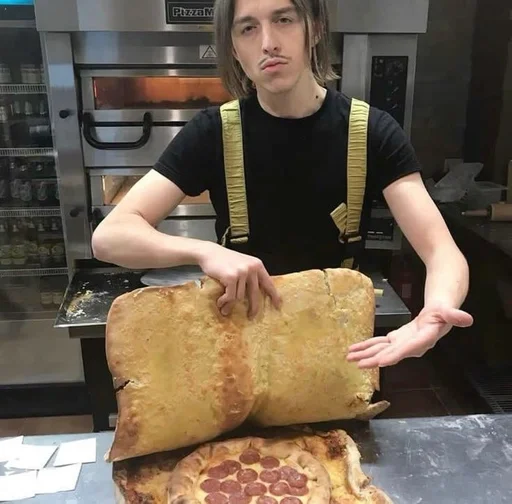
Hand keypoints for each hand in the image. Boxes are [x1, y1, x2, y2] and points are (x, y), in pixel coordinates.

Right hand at [197, 243, 280, 317]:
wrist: (209, 252)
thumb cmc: (225, 260)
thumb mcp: (242, 264)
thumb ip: (250, 276)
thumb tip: (254, 296)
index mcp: (257, 265)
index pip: (269, 283)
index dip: (274, 295)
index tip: (278, 305)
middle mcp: (252, 268)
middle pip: (255, 294)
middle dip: (254, 307)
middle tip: (251, 316)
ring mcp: (242, 272)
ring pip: (240, 296)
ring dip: (230, 303)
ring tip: (224, 306)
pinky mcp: (231, 277)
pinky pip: (230, 296)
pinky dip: (224, 301)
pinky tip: (220, 302)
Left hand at [346, 304, 473, 368]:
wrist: (439, 314)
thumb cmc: (443, 312)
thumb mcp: (448, 311)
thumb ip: (454, 315)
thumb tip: (467, 318)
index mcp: (424, 339)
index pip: (408, 349)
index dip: (394, 355)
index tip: (381, 361)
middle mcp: (411, 346)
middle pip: (391, 354)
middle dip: (374, 359)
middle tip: (359, 364)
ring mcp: (402, 344)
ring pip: (381, 350)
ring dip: (365, 354)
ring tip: (349, 358)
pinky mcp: (396, 340)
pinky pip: (379, 344)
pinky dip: (366, 346)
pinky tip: (353, 351)